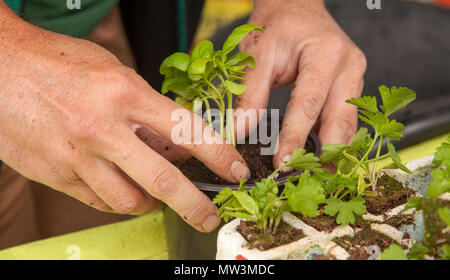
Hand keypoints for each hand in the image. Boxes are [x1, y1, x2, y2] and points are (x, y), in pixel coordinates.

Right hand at [0, 5, 249, 231]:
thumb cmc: (59, 63)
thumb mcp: (114, 73)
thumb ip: (146, 110)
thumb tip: (176, 145)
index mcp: (124, 93)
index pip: (186, 131)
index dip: (218, 155)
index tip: (235, 171)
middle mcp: (102, 128)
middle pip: (161, 180)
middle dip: (194, 205)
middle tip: (210, 218)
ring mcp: (77, 156)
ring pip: (128, 201)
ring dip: (149, 203)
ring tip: (154, 195)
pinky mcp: (56, 175)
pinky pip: (98, 202)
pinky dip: (117, 199)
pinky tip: (119, 187)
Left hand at [236, 0, 366, 169]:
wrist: (296, 8)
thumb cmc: (277, 26)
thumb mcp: (257, 53)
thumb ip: (250, 93)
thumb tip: (240, 131)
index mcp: (326, 54)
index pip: (309, 104)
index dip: (296, 137)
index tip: (283, 163)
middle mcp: (349, 66)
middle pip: (340, 120)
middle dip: (325, 154)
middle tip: (308, 179)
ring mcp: (355, 77)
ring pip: (348, 124)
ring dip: (333, 151)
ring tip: (316, 175)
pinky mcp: (352, 86)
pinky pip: (345, 118)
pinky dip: (332, 139)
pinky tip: (320, 156)